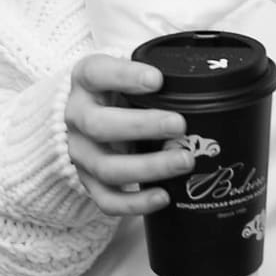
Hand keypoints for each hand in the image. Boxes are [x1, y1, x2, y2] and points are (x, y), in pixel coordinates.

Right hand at [65, 54, 192, 214]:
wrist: (84, 115)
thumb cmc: (115, 89)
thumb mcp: (125, 72)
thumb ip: (150, 76)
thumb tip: (198, 84)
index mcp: (85, 80)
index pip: (96, 73)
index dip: (125, 76)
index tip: (157, 80)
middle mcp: (76, 117)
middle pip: (99, 125)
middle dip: (142, 126)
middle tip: (179, 124)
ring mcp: (80, 152)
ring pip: (107, 166)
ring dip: (149, 167)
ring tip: (184, 161)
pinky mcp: (87, 181)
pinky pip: (106, 199)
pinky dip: (135, 203)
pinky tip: (164, 196)